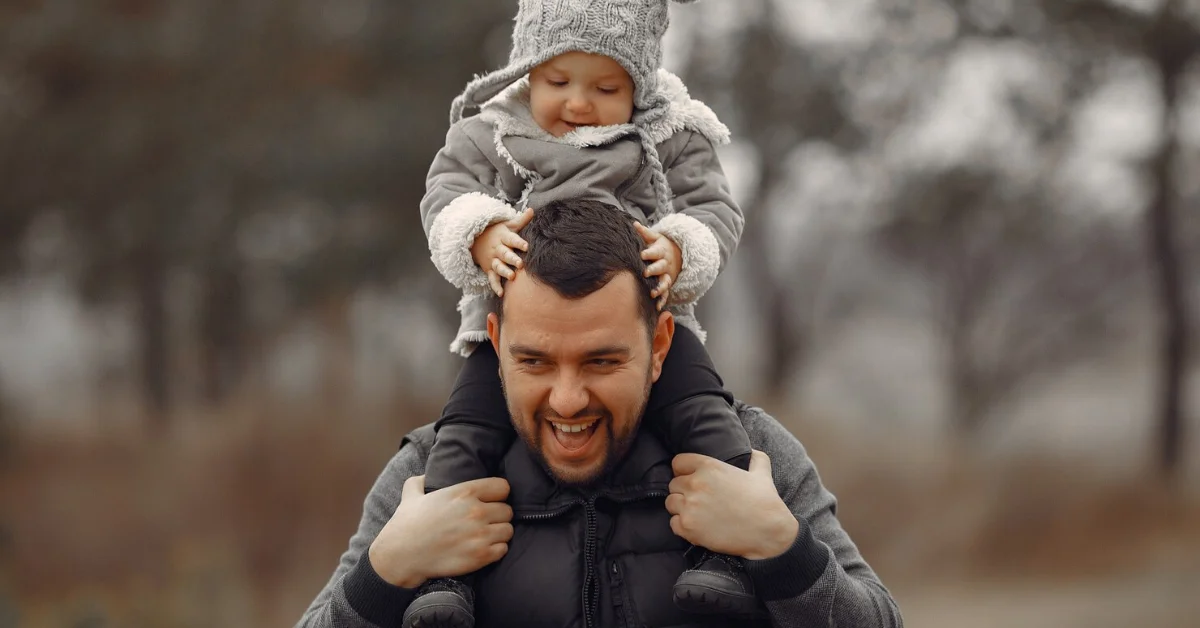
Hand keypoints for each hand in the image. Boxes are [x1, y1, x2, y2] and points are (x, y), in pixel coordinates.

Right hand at [368, 474, 513, 587]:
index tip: (490, 501)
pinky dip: (495, 550)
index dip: (497, 494)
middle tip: (486, 522)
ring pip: (508, 530)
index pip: (503, 487)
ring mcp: (480, 534)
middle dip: (498, 516)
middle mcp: (476, 511)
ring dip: (498, 534)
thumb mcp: (411, 494)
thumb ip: (421, 481)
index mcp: (464, 492)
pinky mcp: (481, 556)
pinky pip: (503, 549)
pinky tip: (483, 549)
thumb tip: (425, 476)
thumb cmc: (406, 525)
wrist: (400, 556)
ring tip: (485, 536)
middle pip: (508, 510)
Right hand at [472, 208, 534, 295]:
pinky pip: (492, 279)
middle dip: (512, 259)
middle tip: (521, 264)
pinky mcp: (490, 270)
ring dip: (505, 272)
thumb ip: (521, 220)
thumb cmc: (498, 232)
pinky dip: (495, 286)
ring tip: (512, 277)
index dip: (519, 243)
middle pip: (505, 254)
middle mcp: (498, 249)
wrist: (477, 240)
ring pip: (498, 266)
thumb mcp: (508, 225)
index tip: (527, 246)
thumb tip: (532, 210)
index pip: (512, 239)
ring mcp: (493, 260)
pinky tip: (501, 293)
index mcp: (503, 237)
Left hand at [634, 222, 681, 310]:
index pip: (655, 252)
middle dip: (654, 270)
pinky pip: (666, 293)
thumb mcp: (655, 237)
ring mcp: (667, 275)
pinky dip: (663, 300)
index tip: (642, 254)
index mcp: (660, 251)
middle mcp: (664, 264)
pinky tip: (657, 307)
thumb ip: (645, 232)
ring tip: (653, 293)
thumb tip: (634, 224)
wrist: (676, 255)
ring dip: (660, 287)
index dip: (649, 253)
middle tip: (645, 273)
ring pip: (665, 282)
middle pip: (660, 267)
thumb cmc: (660, 245)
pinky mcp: (667, 284)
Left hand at [665, 450, 798, 560]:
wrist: (769, 532)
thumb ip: (754, 457)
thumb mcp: (761, 472)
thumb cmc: (765, 502)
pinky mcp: (688, 527)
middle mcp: (696, 484)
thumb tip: (751, 451)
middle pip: (673, 484)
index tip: (690, 478)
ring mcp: (690, 506)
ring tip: (696, 513)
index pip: (678, 462)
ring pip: (670, 503)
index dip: (683, 470)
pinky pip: (673, 523)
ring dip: (680, 508)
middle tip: (698, 500)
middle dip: (683, 491)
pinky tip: (696, 526)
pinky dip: (682, 526)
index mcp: (709, 466)